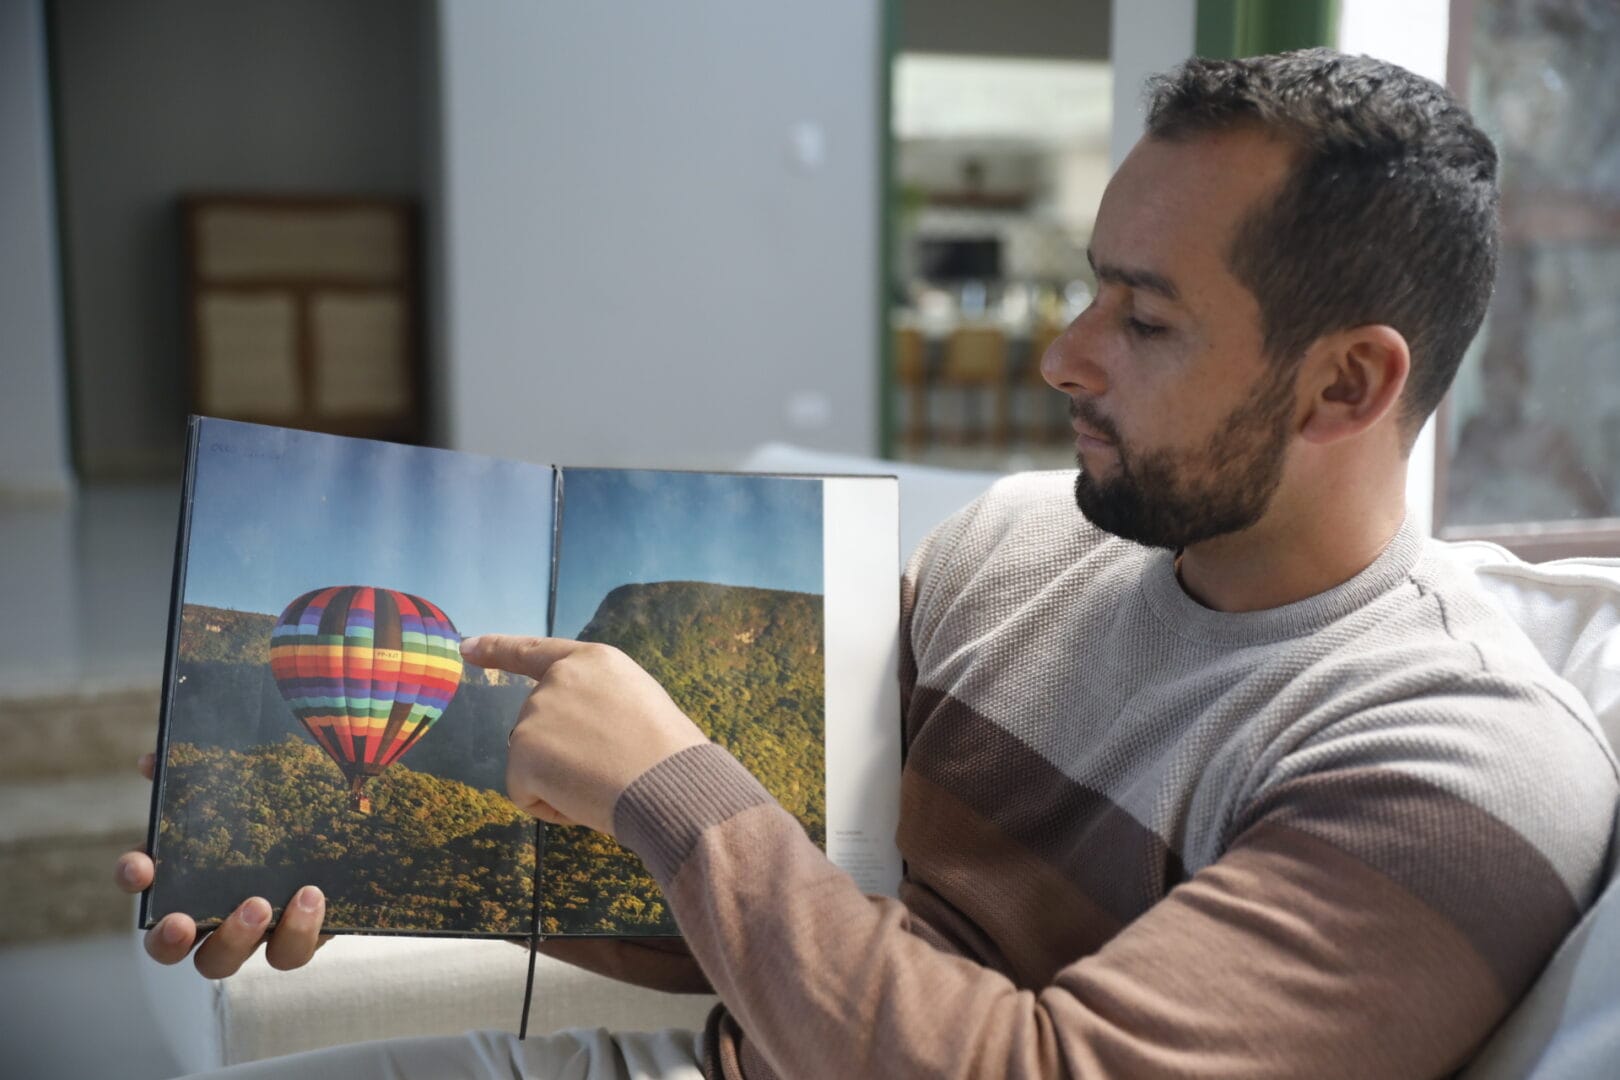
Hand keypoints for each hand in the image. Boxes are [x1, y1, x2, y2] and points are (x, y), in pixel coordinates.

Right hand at [116, 751, 330, 975]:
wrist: (341, 834)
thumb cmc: (277, 809)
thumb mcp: (246, 785)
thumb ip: (199, 772)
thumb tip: (152, 759)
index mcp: (185, 872)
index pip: (140, 881)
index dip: (133, 876)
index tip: (140, 866)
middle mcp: (206, 913)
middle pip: (168, 946)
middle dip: (168, 938)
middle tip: (182, 921)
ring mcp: (247, 935)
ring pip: (223, 961)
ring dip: (235, 938)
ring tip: (260, 904)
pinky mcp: (293, 940)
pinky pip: (290, 953)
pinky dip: (300, 930)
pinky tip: (313, 895)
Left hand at [463, 635, 708, 836]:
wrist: (668, 782)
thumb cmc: (669, 753)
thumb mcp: (637, 703)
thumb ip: (597, 703)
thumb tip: (575, 735)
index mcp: (592, 660)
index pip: (535, 652)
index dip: (497, 649)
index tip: (467, 648)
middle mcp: (556, 680)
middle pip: (538, 725)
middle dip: (562, 753)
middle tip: (611, 765)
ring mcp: (534, 714)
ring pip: (533, 763)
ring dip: (560, 780)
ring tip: (605, 780)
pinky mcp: (521, 752)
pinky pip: (526, 793)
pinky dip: (551, 806)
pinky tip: (585, 798)